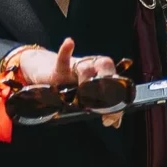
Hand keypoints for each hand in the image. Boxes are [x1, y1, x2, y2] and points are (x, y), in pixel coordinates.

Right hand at [5, 39, 125, 126]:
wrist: (48, 71)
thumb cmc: (73, 83)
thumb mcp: (88, 95)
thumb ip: (103, 107)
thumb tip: (114, 123)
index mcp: (103, 71)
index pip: (116, 79)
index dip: (117, 98)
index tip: (112, 118)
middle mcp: (92, 64)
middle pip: (106, 66)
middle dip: (108, 85)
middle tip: (104, 105)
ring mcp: (75, 65)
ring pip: (86, 67)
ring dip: (87, 82)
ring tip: (85, 95)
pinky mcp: (58, 67)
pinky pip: (62, 58)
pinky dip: (65, 50)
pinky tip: (69, 42)